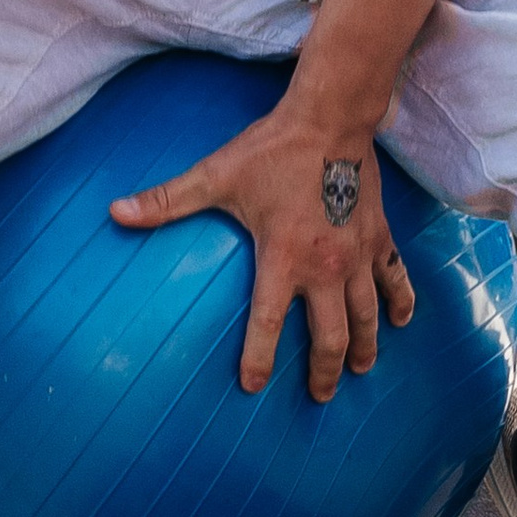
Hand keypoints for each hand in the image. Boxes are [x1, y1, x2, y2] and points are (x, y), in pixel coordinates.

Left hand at [109, 106, 414, 401]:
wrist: (331, 120)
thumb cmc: (272, 150)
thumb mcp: (215, 176)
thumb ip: (166, 200)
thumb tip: (114, 212)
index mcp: (284, 259)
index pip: (267, 324)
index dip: (258, 360)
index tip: (252, 386)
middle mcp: (326, 267)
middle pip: (331, 336)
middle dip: (325, 372)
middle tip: (320, 396)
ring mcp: (358, 255)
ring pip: (367, 316)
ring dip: (364, 348)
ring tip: (360, 372)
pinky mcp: (380, 238)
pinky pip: (397, 279)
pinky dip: (402, 303)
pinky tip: (402, 324)